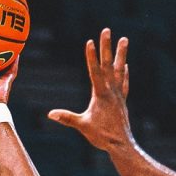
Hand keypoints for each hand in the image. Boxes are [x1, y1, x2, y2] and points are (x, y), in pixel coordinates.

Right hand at [47, 28, 132, 151]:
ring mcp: (118, 95)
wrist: (122, 145)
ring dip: (121, 54)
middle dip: (106, 46)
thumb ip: (67, 118)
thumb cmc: (102, 136)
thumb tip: (50, 114)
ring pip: (119, 69)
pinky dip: (124, 74)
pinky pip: (123, 83)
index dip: (91, 56)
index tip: (90, 41)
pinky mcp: (122, 101)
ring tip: (124, 39)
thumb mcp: (82, 126)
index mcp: (101, 94)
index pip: (95, 71)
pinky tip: (125, 66)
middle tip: (107, 30)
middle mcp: (111, 91)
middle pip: (108, 64)